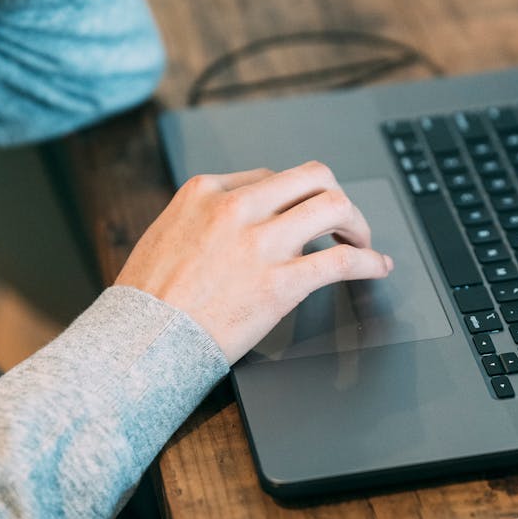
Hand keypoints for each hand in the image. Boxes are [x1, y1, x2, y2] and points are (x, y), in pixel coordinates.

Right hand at [115, 161, 392, 361]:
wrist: (140, 341)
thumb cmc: (146, 302)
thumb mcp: (166, 236)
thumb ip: (203, 220)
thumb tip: (234, 225)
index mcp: (207, 192)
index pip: (271, 178)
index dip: (294, 199)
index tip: (304, 217)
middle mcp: (238, 208)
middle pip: (312, 178)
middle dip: (336, 197)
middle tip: (344, 223)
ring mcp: (261, 244)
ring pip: (334, 206)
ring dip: (358, 223)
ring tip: (363, 242)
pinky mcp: (280, 283)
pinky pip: (341, 260)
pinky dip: (369, 261)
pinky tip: (377, 268)